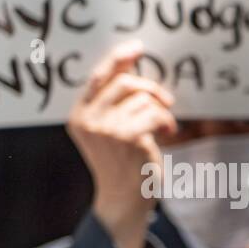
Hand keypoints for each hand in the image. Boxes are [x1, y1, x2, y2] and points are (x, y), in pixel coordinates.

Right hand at [67, 39, 176, 247]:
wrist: (124, 200)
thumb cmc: (123, 164)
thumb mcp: (111, 132)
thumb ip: (116, 104)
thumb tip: (132, 70)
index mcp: (80, 116)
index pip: (98, 78)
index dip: (118, 59)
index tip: (136, 47)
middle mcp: (88, 120)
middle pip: (125, 83)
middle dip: (150, 88)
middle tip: (166, 101)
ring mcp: (106, 128)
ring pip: (143, 99)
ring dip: (161, 111)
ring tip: (165, 127)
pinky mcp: (128, 137)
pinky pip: (155, 113)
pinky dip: (167, 121)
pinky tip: (168, 132)